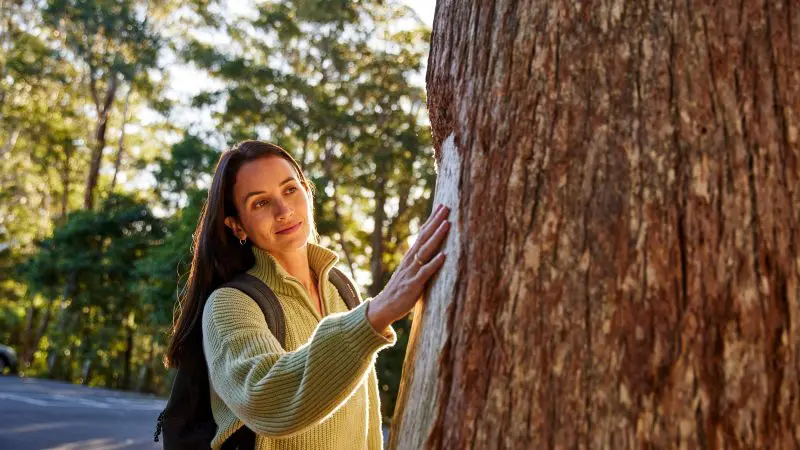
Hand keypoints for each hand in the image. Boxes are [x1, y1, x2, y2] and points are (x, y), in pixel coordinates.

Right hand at [366, 203, 450, 332]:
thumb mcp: (411, 273)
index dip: (432, 220)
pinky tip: (444, 255)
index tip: (441, 206)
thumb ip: (420, 263)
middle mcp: (410, 261)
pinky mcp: (414, 285)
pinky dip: (434, 263)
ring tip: (447, 224)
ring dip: (437, 237)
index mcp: (410, 257)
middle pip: (424, 237)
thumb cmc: (400, 291)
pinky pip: (425, 272)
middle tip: (446, 207)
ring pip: (426, 251)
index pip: (422, 234)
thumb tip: (433, 253)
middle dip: (436, 222)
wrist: (384, 307)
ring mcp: (411, 272)